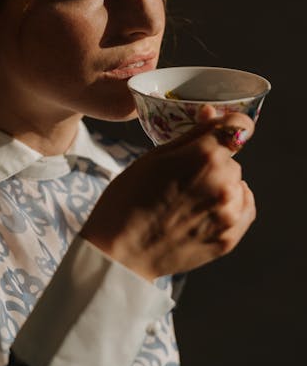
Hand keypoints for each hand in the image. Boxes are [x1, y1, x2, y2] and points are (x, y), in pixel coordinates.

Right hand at [81, 111, 255, 279]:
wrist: (121, 252)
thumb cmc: (128, 199)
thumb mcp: (154, 157)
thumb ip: (191, 134)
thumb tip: (213, 113)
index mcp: (204, 157)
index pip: (239, 126)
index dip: (228, 125)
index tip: (217, 132)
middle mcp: (224, 183)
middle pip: (231, 158)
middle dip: (212, 161)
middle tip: (181, 177)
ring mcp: (229, 213)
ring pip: (236, 184)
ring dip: (220, 185)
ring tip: (188, 199)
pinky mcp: (230, 238)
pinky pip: (243, 209)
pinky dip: (230, 205)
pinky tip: (205, 210)